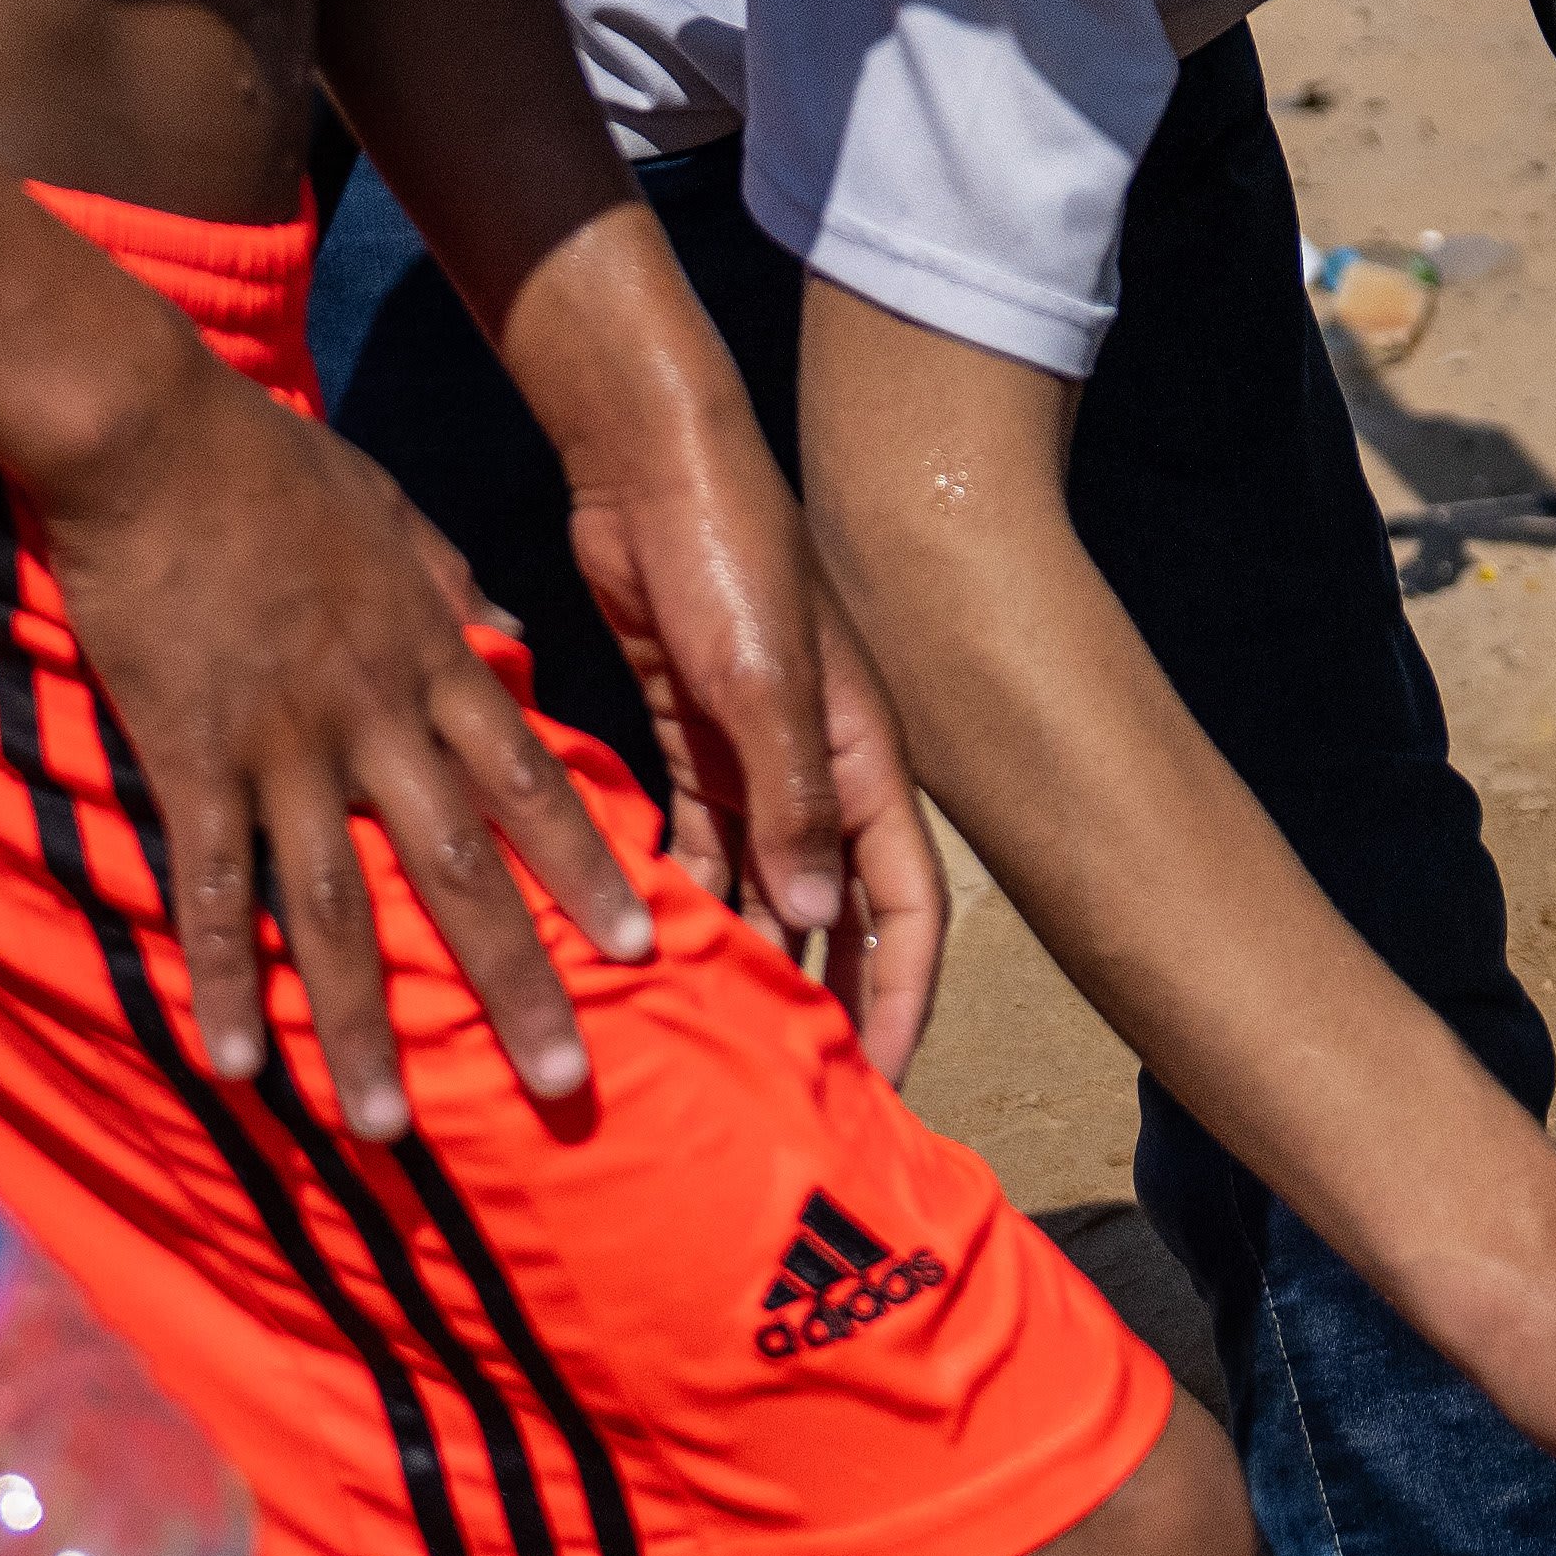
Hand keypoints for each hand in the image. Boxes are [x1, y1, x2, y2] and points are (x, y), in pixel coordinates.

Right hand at [26, 366, 648, 1140]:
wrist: (154, 432)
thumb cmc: (272, 463)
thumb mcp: (394, 517)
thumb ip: (452, 589)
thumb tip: (503, 631)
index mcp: (431, 660)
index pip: (531, 783)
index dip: (587, 869)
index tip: (645, 948)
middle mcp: (373, 719)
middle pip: (458, 872)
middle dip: (517, 983)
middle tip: (568, 1082)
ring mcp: (281, 746)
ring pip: (336, 911)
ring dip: (364, 1026)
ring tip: (388, 1127)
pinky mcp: (189, 756)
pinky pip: (211, 889)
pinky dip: (224, 981)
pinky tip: (233, 1063)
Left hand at [566, 430, 942, 1078]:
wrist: (650, 466)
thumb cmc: (729, 559)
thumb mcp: (767, 685)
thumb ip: (795, 802)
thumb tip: (819, 922)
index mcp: (868, 761)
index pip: (908, 910)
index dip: (900, 998)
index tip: (880, 1081)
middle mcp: (821, 769)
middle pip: (834, 913)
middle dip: (821, 999)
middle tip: (788, 1089)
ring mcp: (756, 754)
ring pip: (759, 885)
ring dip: (743, 953)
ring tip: (711, 1041)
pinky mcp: (690, 735)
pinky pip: (694, 841)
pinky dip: (681, 892)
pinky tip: (647, 947)